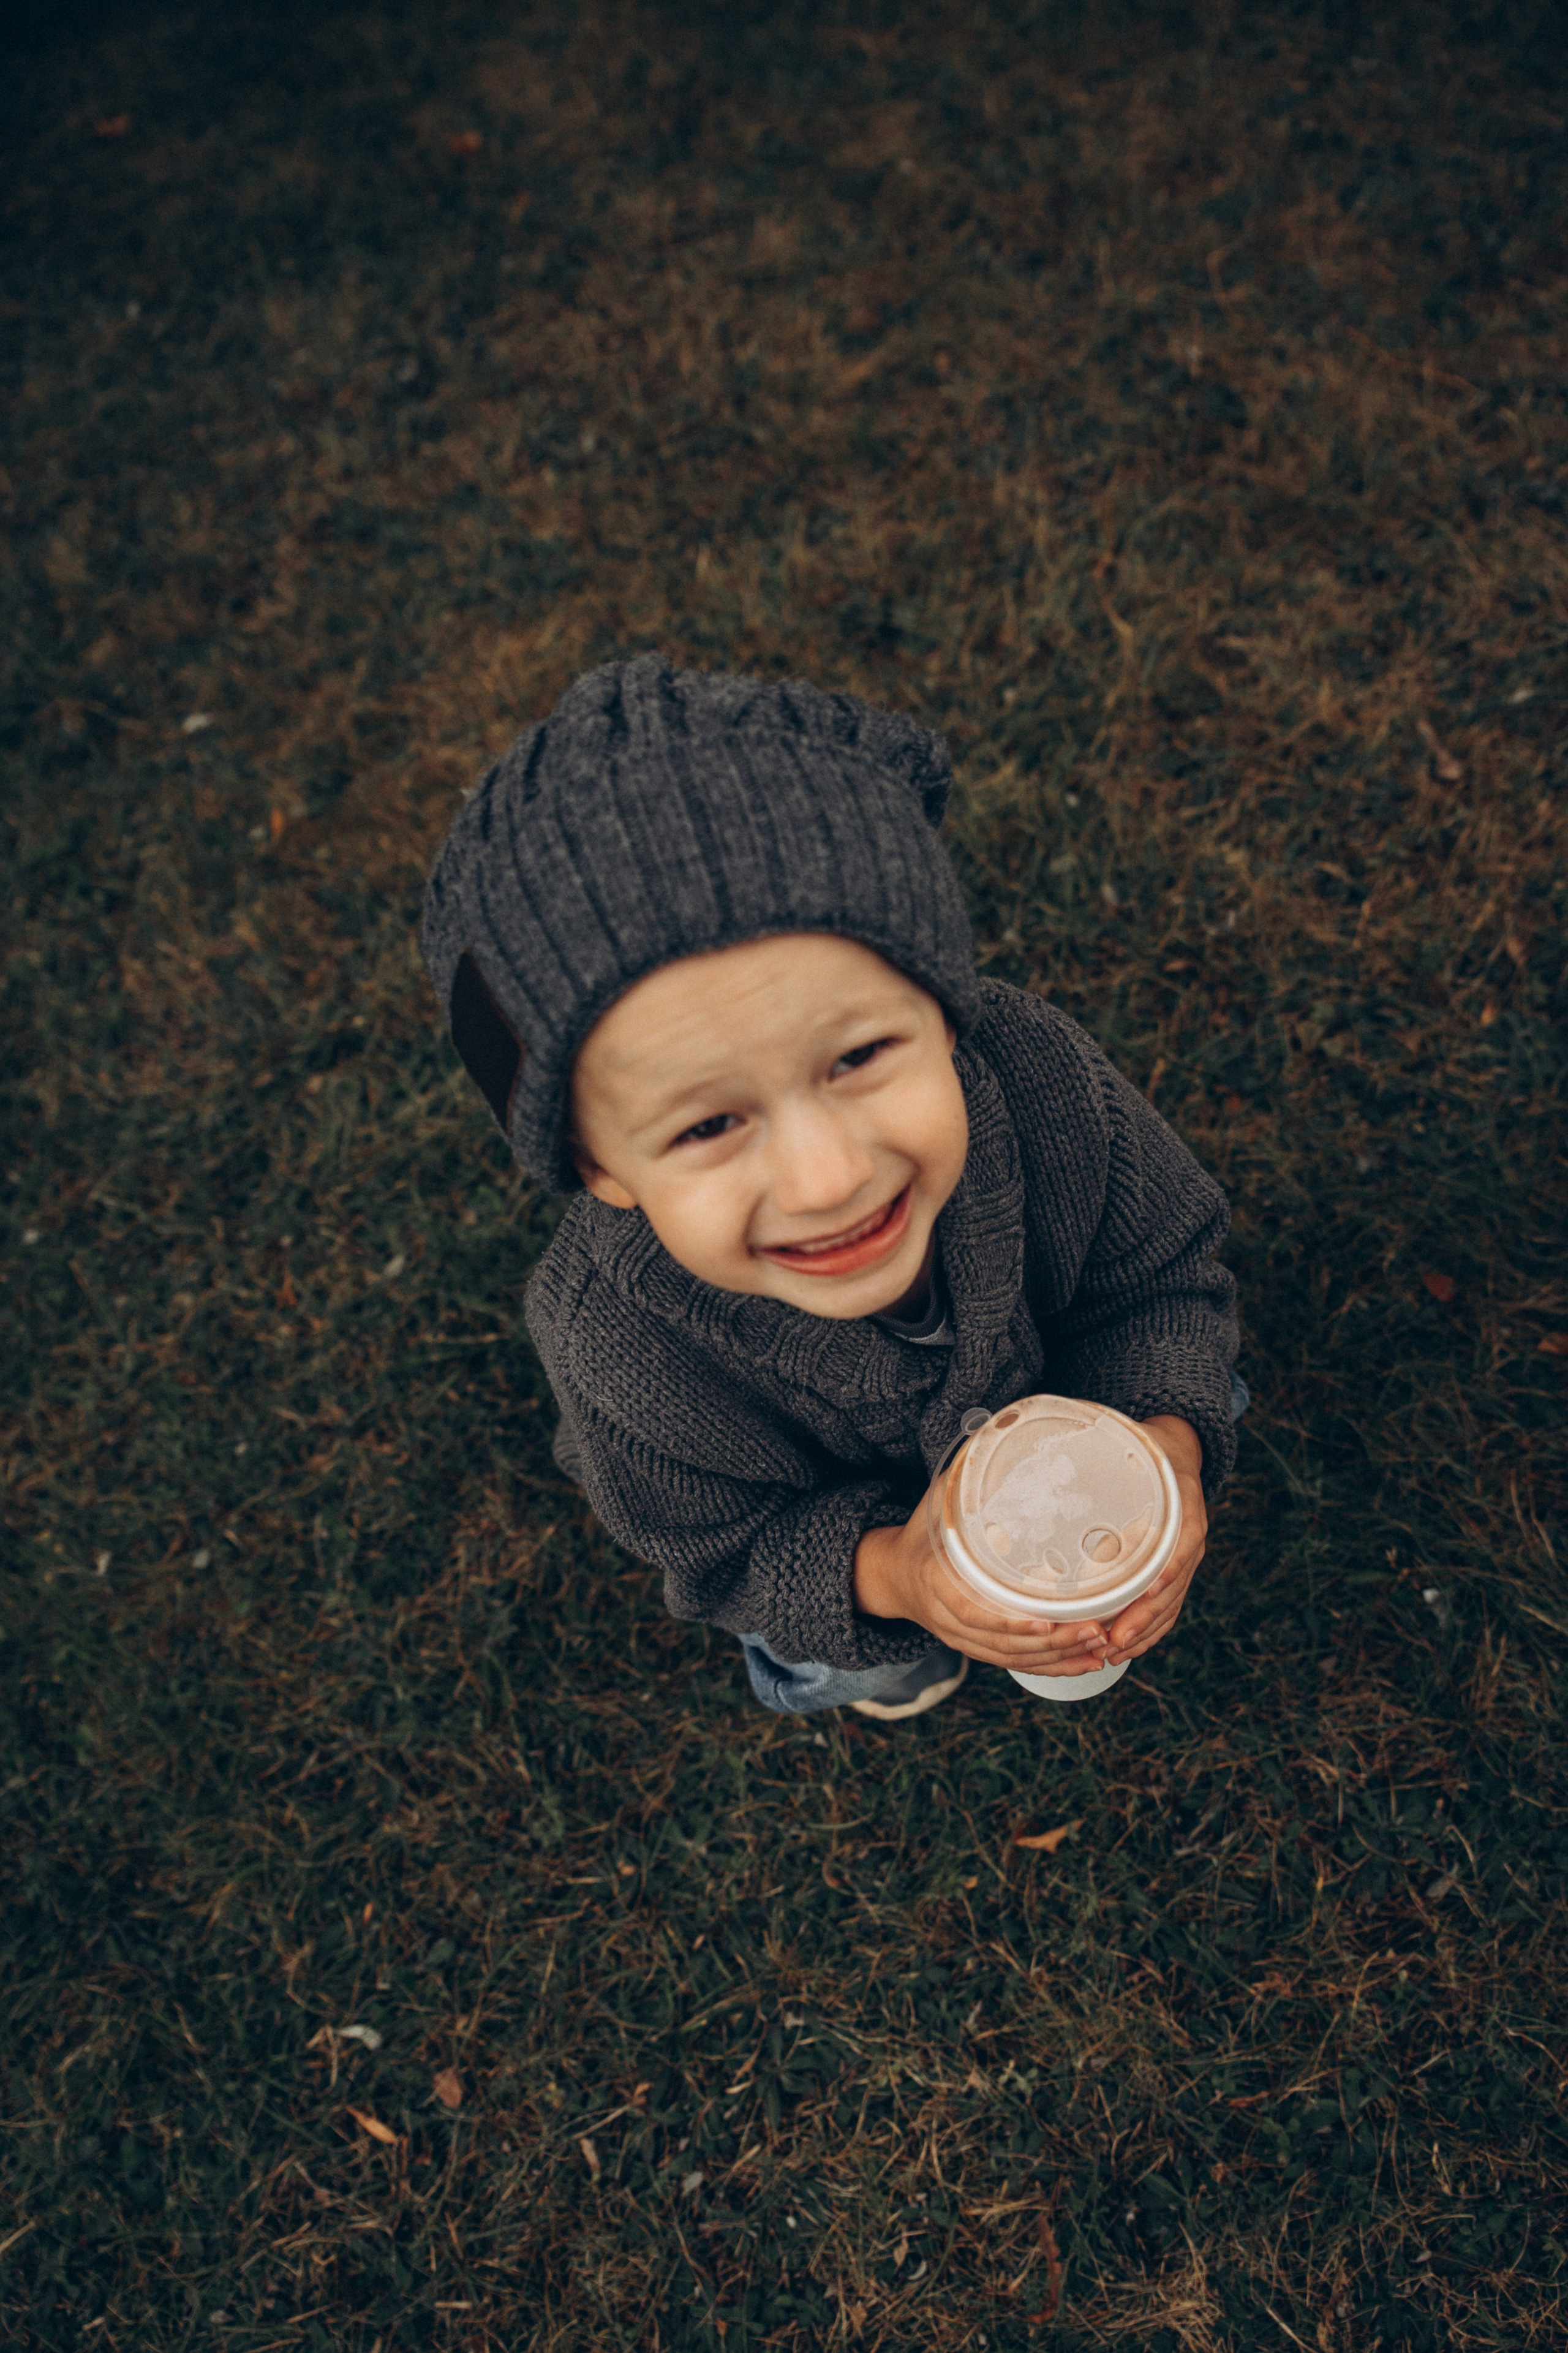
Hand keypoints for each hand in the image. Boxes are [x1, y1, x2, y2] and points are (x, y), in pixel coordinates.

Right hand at [853, 1499, 1114, 1677]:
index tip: (1045, 1621)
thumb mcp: (937, 1503)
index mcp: (937, 1584)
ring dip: (1059, 1660)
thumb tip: (999, 1434)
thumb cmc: (923, 1532)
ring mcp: (964, 1640)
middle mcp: (949, 1621)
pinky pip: (1017, 1665)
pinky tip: (1088, 1663)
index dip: (1009, 1622)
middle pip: (1003, 1645)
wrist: (892, 1576)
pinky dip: (1053, 1668)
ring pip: (1014, 1661)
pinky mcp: (979, 1649)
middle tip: (1096, 1632)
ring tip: (1102, 1648)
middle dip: (1051, 1645)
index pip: (974, 1613)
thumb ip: (966, 1481)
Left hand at [1100, 1415, 1206, 1665]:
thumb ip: (1099, 1447)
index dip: (1161, 1578)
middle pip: (1171, 1589)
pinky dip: (1148, 1629)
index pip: (1178, 1550)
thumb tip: (1045, 1445)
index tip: (1142, 1599)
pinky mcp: (1174, 1570)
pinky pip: (1166, 1607)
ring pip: (1169, 1605)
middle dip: (1144, 1620)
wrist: (1177, 1452)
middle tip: (1112, 1643)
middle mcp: (1188, 1539)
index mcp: (1183, 1508)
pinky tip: (1124, 1646)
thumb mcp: (1131, 1441)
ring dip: (1143, 1633)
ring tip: (1111, 1654)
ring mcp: (1183, 1558)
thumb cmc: (1146, 1448)